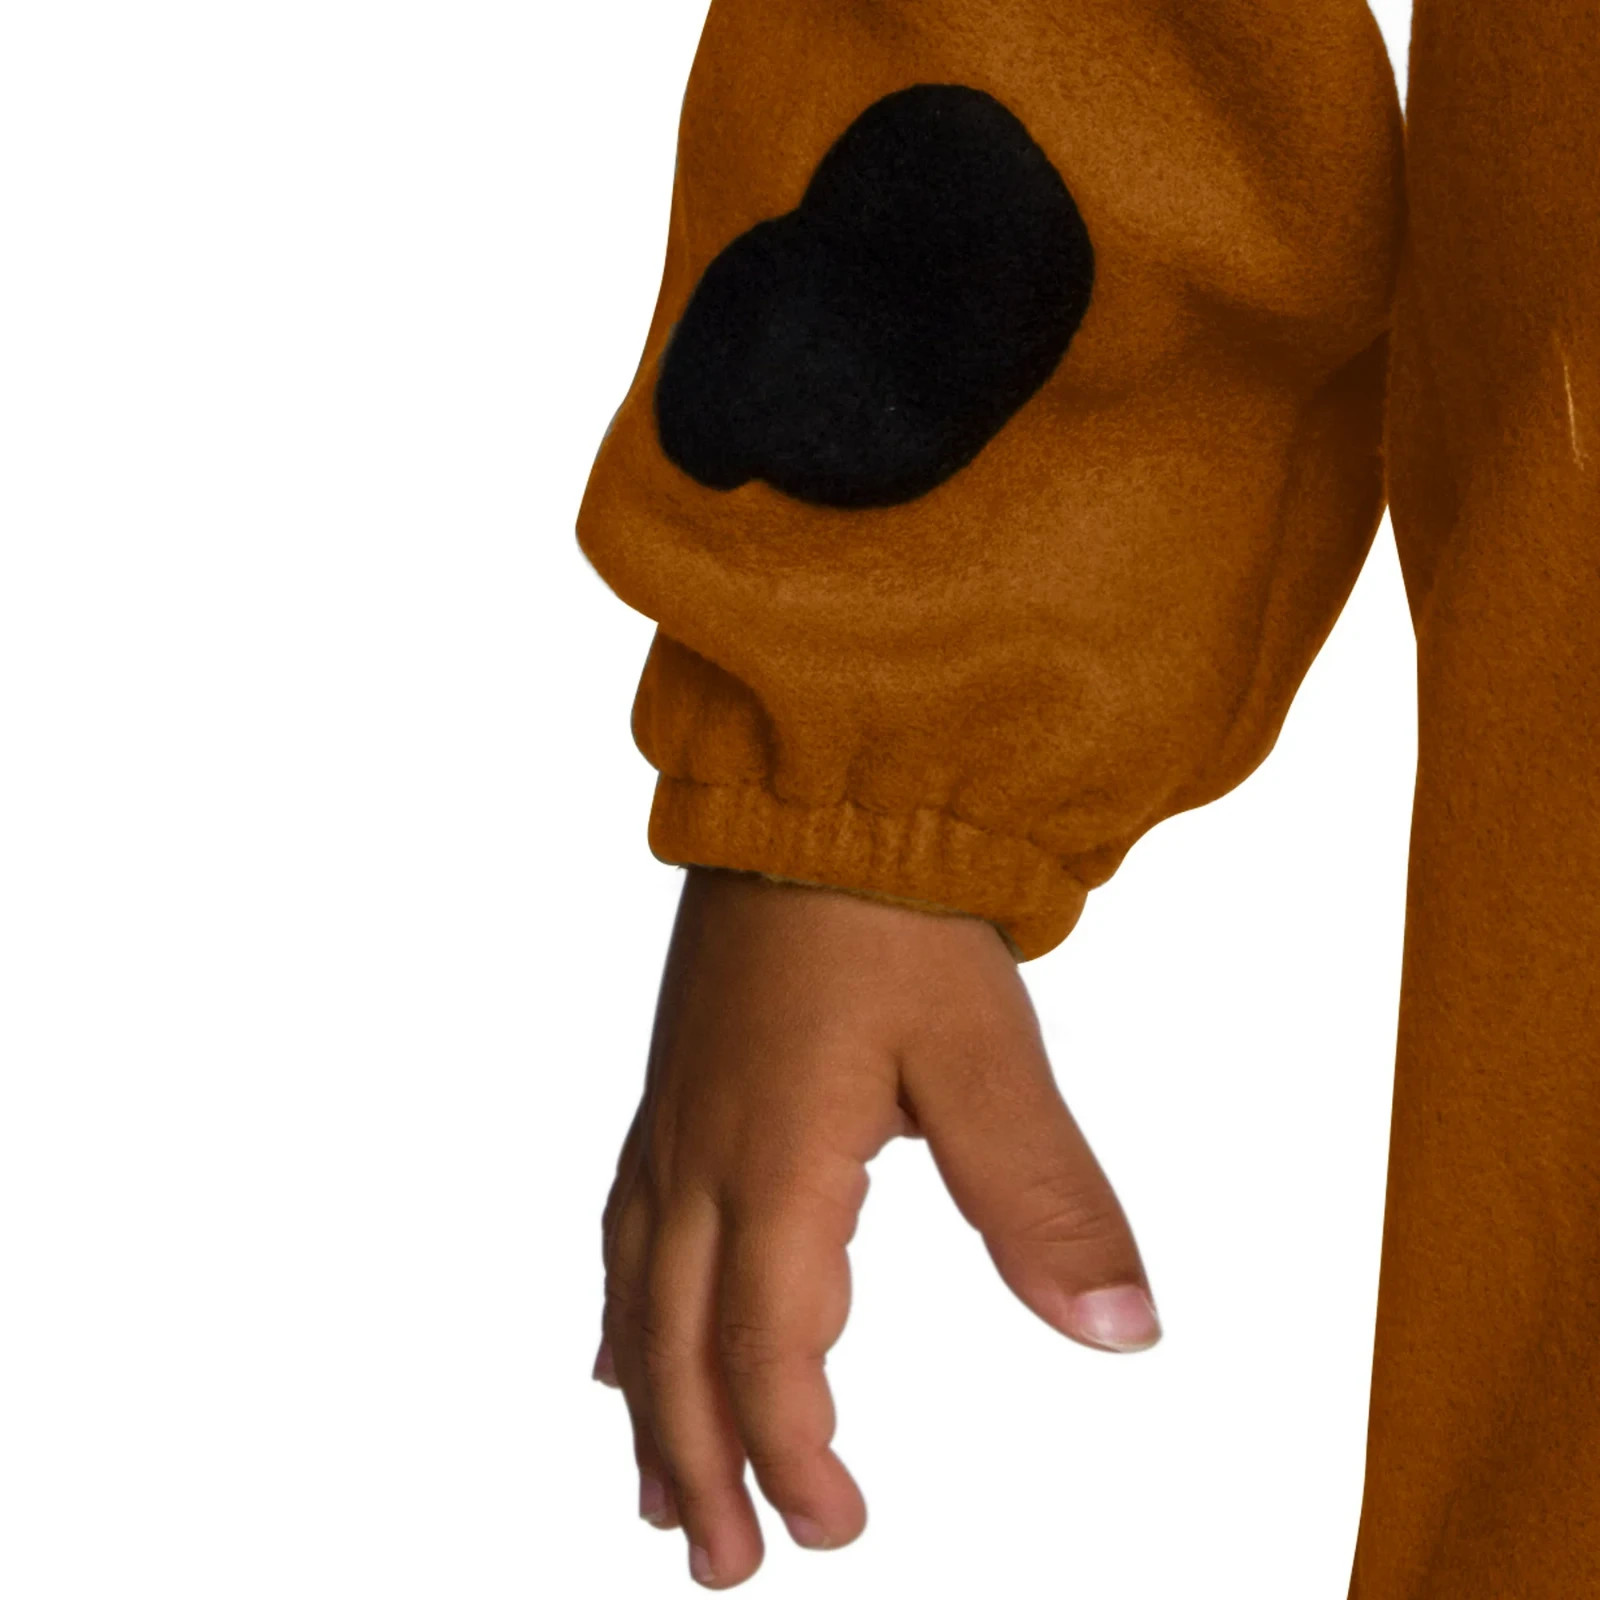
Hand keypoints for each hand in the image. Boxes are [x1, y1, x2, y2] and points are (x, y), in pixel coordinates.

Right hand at [593, 866, 1158, 1587]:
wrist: (815, 802)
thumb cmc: (896, 917)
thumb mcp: (987, 1056)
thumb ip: (1045, 1197)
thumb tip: (1121, 1331)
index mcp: (777, 1163)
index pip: (770, 1348)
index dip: (795, 1453)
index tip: (837, 1530)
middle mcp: (703, 1156)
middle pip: (677, 1343)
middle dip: (701, 1461)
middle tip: (721, 1563)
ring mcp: (677, 1121)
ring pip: (638, 1294)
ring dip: (648, 1401)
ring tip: (657, 1488)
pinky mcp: (677, 1091)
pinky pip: (626, 1225)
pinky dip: (624, 1307)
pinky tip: (619, 1336)